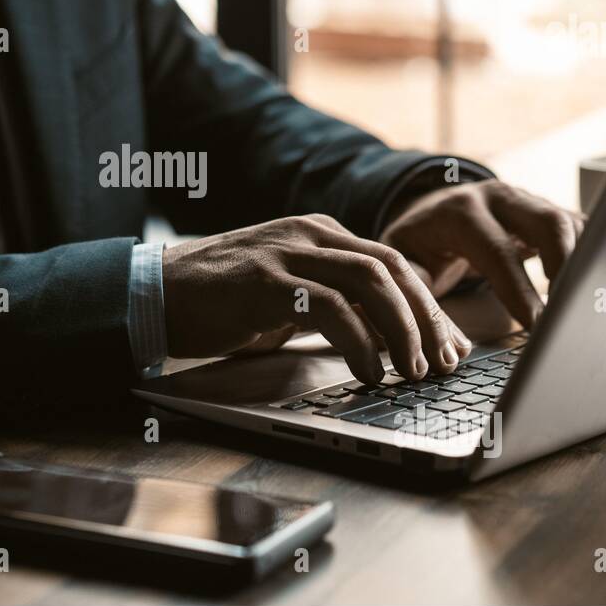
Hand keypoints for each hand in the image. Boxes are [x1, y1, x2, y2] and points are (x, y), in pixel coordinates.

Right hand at [161, 215, 472, 383]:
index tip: (452, 347)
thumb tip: (386, 340)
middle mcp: (309, 234)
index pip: (394, 263)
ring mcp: (286, 253)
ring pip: (370, 281)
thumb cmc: (220, 301)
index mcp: (319, 234)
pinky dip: (360, 341)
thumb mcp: (286, 296)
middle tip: (445, 364)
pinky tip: (370, 370)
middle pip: (392, 268)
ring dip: (403, 330)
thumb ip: (331, 303)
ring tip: (415, 371)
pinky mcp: (264, 280)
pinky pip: (329, 306)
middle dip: (428, 318)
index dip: (429, 306)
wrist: (154, 293)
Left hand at [380, 179, 584, 327]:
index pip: (497, 251)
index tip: (536, 323)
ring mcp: (526, 200)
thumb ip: (418, 295)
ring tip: (581, 304)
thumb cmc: (417, 243)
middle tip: (569, 311)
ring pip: (569, 223)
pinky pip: (577, 228)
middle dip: (566, 267)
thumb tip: (448, 344)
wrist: (428, 209)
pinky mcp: (545, 211)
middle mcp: (497, 198)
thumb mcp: (401, 264)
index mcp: (459, 212)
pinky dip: (587, 256)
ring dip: (582, 262)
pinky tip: (587, 288)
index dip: (519, 289)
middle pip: (547, 222)